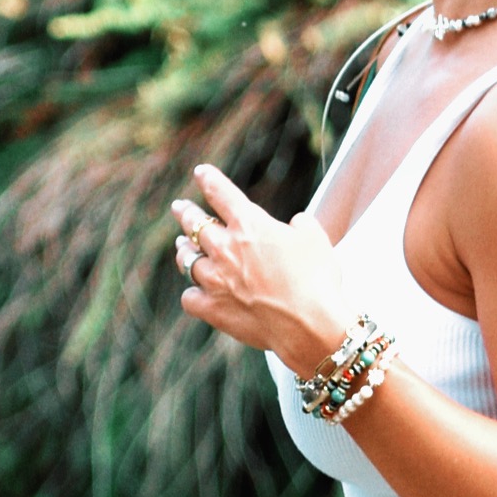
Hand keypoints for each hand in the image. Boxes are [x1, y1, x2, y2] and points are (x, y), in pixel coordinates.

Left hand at [172, 165, 352, 376]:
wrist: (309, 324)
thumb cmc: (317, 278)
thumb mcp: (316, 238)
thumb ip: (300, 224)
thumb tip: (295, 224)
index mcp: (249, 224)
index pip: (221, 193)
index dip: (208, 179)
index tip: (200, 173)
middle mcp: (226, 248)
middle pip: (195, 224)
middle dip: (185, 213)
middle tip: (179, 208)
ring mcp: (216, 280)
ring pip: (187, 259)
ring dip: (184, 251)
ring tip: (182, 247)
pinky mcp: (214, 310)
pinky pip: (190, 298)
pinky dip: (192, 293)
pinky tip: (195, 293)